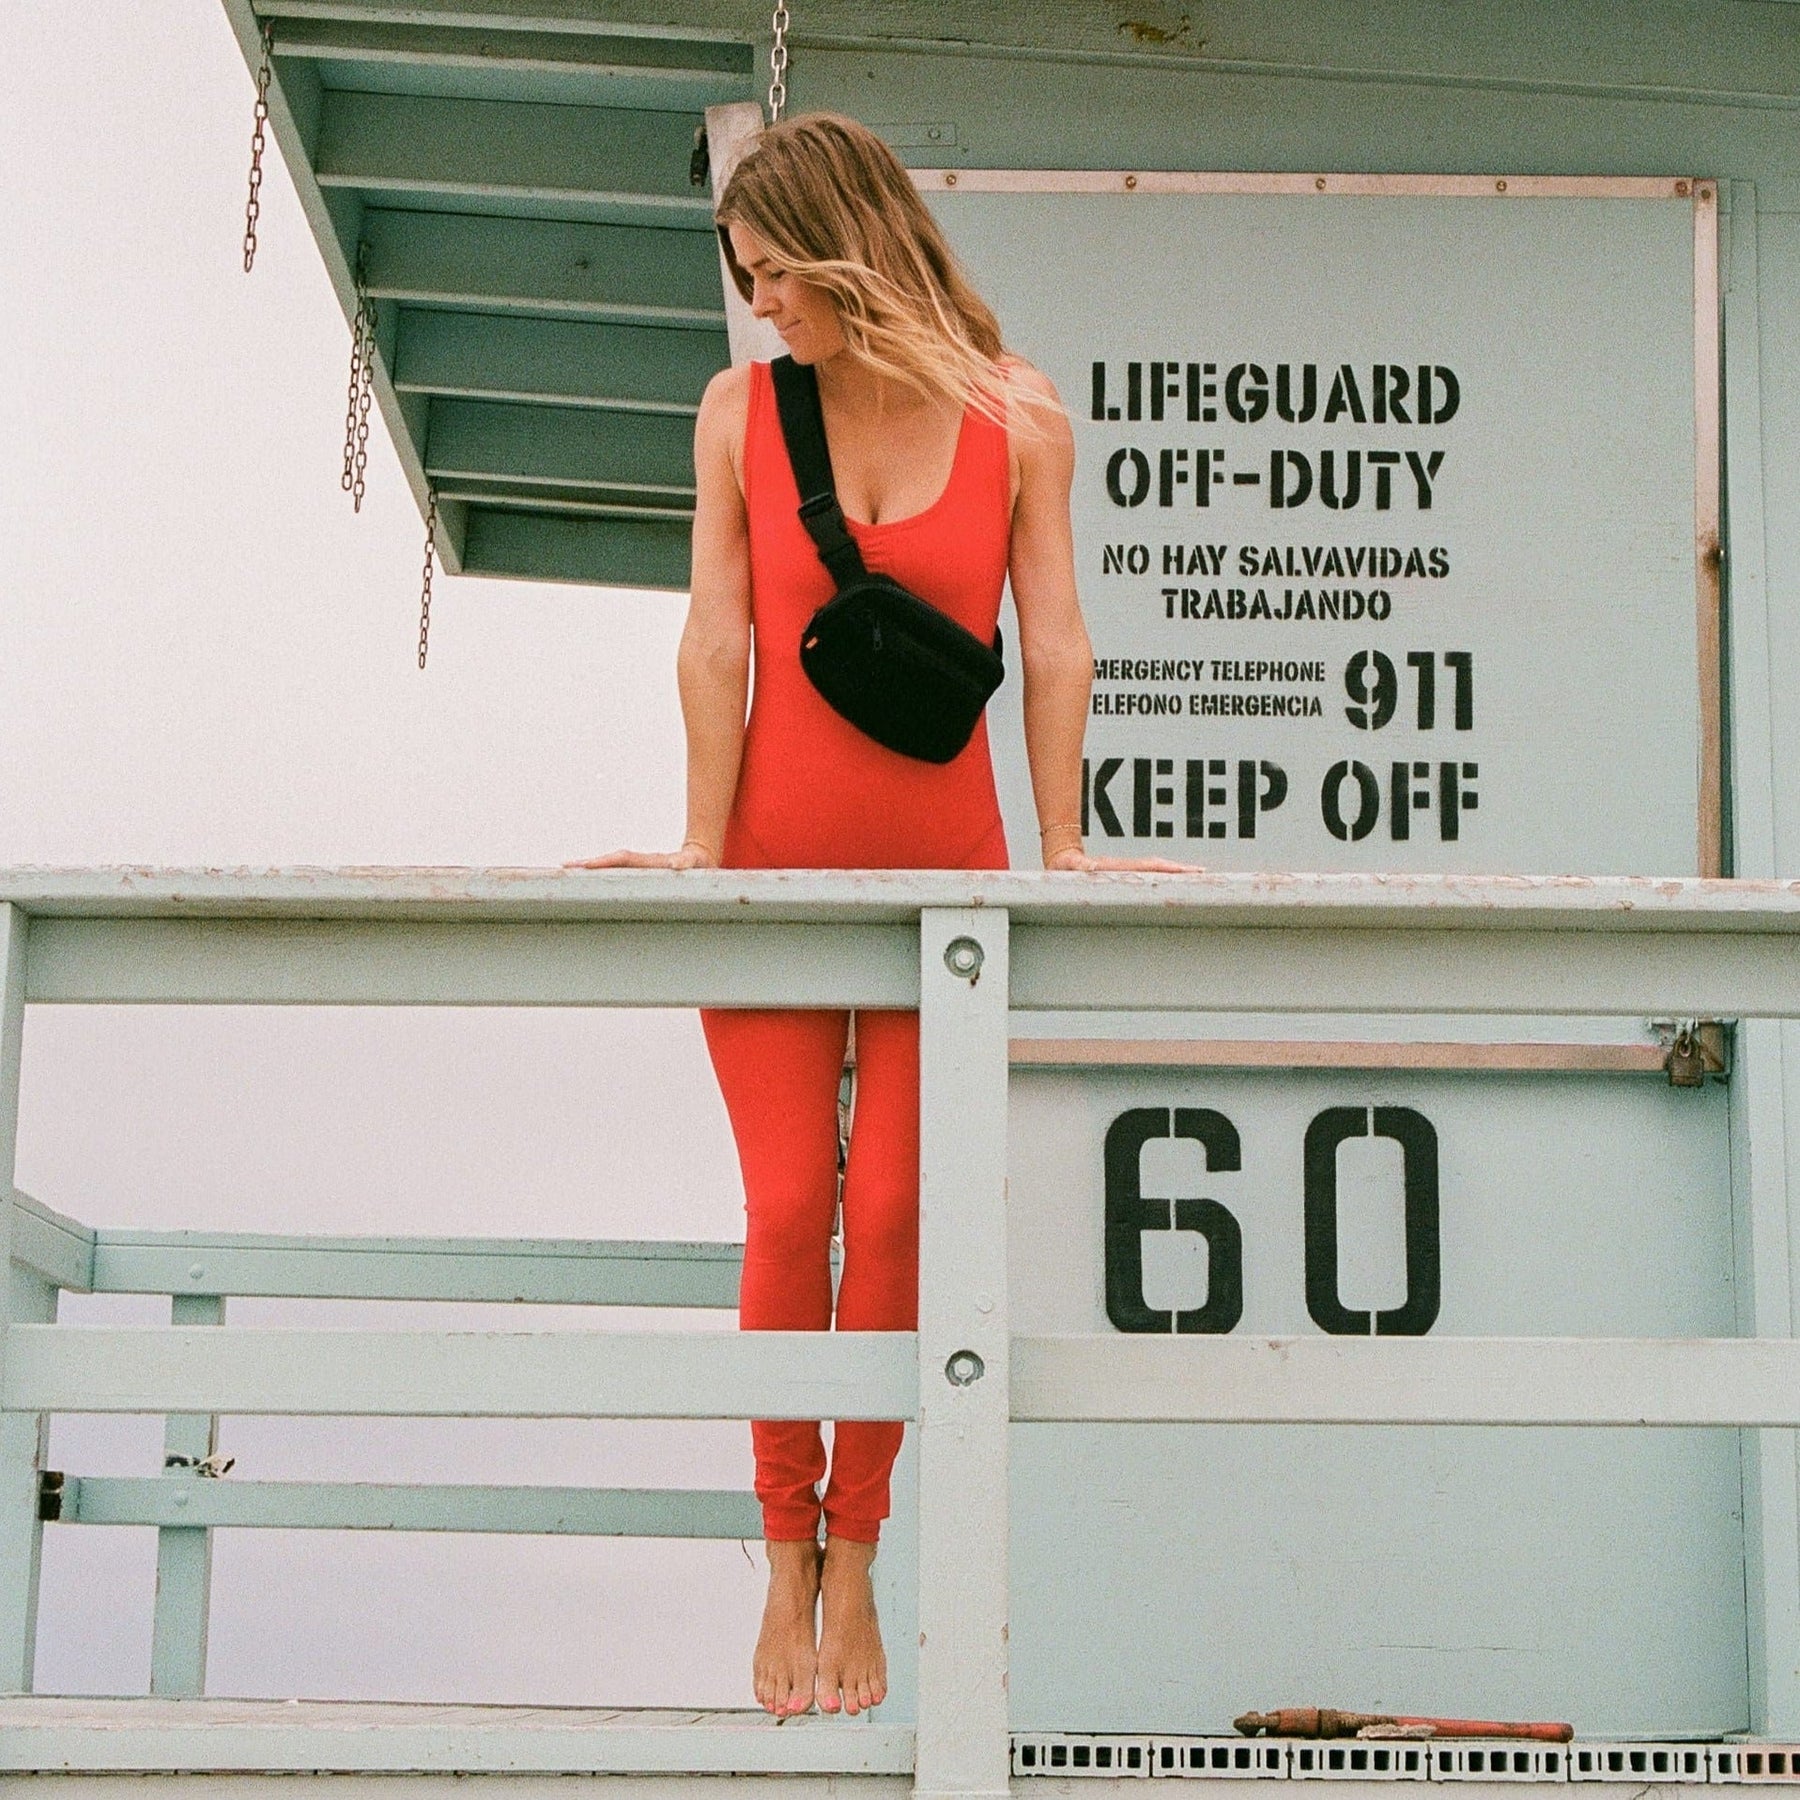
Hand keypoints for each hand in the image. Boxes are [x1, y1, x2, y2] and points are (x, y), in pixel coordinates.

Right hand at [564, 840, 718, 870]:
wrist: (699, 856)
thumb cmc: (696, 865)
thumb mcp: (693, 865)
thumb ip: (686, 864)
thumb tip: (678, 865)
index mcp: (650, 862)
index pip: (623, 859)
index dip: (605, 862)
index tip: (586, 865)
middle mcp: (640, 862)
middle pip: (610, 861)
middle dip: (587, 864)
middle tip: (564, 867)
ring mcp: (637, 866)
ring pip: (609, 866)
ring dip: (588, 867)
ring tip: (566, 870)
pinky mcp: (637, 871)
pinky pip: (615, 871)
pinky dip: (597, 871)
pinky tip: (582, 875)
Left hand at [1044, 846, 1202, 873]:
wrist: (1062, 859)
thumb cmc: (1066, 867)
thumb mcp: (1072, 867)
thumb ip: (1080, 867)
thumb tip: (1089, 865)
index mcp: (1119, 867)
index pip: (1149, 866)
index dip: (1168, 868)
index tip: (1185, 871)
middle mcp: (1127, 867)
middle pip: (1159, 867)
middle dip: (1181, 870)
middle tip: (1203, 873)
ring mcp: (1127, 870)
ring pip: (1157, 871)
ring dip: (1176, 873)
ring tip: (1197, 877)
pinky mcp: (1126, 875)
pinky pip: (1149, 876)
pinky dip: (1165, 877)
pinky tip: (1177, 882)